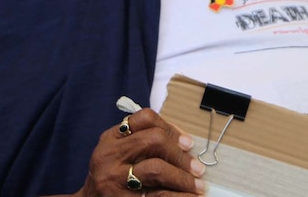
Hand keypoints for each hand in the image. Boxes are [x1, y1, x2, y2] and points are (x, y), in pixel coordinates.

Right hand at [72, 108, 205, 196]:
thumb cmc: (112, 176)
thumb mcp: (120, 152)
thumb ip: (145, 141)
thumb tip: (186, 143)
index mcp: (111, 138)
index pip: (145, 118)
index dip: (171, 128)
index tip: (188, 143)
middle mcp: (109, 155)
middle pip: (154, 140)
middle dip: (180, 154)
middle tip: (197, 168)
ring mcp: (112, 179)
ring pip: (156, 168)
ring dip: (183, 177)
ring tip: (198, 185)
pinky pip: (157, 195)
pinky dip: (178, 195)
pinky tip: (189, 196)